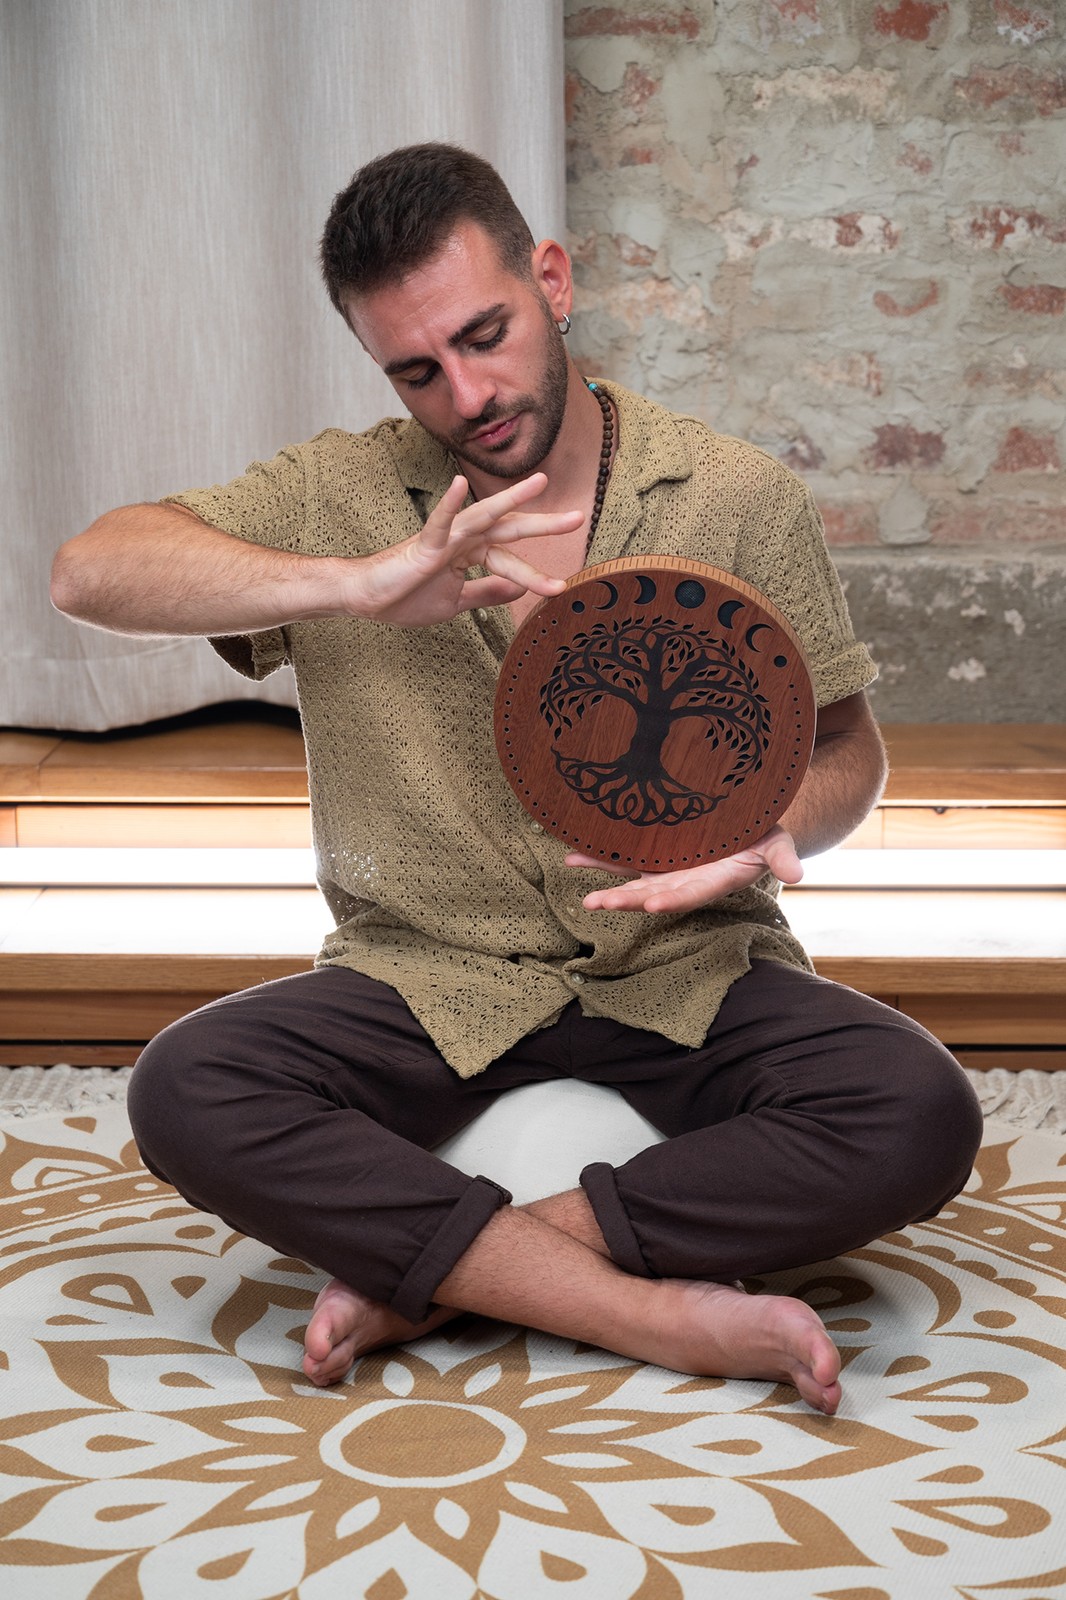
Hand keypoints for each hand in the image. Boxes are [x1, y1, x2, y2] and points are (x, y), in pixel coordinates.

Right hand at [348, 473, 582, 626]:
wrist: (367, 601)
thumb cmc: (405, 597)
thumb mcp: (456, 601)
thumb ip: (487, 592)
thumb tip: (519, 590)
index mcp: (471, 553)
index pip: (510, 559)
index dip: (536, 575)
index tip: (561, 587)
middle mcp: (462, 540)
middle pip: (508, 529)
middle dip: (543, 524)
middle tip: (578, 516)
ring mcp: (444, 540)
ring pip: (483, 516)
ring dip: (511, 500)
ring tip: (538, 482)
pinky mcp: (423, 545)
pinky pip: (439, 522)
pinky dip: (451, 504)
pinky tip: (462, 484)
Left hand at [566, 825, 803, 913]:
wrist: (745, 822)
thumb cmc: (764, 831)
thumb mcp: (777, 841)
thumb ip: (783, 857)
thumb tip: (798, 873)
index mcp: (714, 880)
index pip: (691, 895)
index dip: (672, 900)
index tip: (652, 905)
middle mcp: (686, 881)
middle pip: (653, 895)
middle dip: (627, 901)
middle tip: (599, 904)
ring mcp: (667, 870)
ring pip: (633, 882)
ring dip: (607, 888)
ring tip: (582, 896)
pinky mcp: (653, 855)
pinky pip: (622, 860)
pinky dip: (598, 859)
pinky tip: (572, 858)